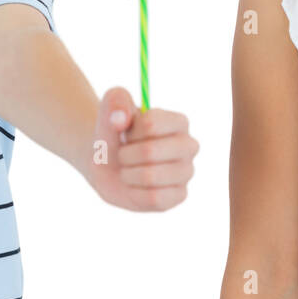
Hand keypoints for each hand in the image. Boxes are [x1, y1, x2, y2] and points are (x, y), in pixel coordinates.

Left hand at [86, 86, 197, 210]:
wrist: (108, 162)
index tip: (127, 133)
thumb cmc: (115, 133)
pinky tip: (135, 186)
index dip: (129, 131)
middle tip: (124, 154)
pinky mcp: (179, 195)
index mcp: (178, 121)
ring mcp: (186, 172)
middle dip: (125, 154)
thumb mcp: (109, 107)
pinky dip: (135, 193)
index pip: (150, 124)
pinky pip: (153, 198)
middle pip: (149, 152)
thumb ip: (115, 101)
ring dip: (128, 174)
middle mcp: (189, 146)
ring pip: (149, 177)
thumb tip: (120, 119)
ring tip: (128, 170)